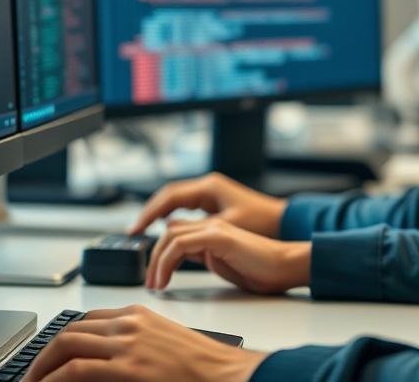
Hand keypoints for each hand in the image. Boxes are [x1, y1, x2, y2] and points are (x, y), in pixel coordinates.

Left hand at [22, 306, 266, 381]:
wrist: (226, 373)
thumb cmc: (201, 364)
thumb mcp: (162, 343)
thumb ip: (132, 345)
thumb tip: (105, 360)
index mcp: (137, 313)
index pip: (85, 320)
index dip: (61, 340)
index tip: (49, 358)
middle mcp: (129, 322)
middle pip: (70, 330)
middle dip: (43, 354)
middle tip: (31, 375)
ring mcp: (127, 343)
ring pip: (66, 345)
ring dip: (41, 368)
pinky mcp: (128, 366)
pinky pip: (77, 369)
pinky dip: (53, 379)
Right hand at [128, 172, 286, 238]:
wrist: (284, 222)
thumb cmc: (261, 223)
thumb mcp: (226, 227)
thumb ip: (197, 229)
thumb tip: (169, 230)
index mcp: (209, 187)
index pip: (169, 197)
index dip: (149, 213)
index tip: (136, 229)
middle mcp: (208, 186)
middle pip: (169, 196)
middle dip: (149, 213)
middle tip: (134, 231)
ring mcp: (211, 193)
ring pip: (176, 200)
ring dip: (159, 213)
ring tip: (144, 230)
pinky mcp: (215, 202)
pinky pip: (186, 206)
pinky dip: (172, 215)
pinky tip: (166, 227)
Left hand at [146, 217, 310, 293]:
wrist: (286, 266)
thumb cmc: (261, 270)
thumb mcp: (223, 264)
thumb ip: (202, 256)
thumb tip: (180, 258)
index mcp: (212, 231)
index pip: (176, 234)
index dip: (159, 253)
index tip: (153, 277)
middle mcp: (211, 225)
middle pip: (169, 232)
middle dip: (153, 258)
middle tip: (149, 283)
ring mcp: (215, 229)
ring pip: (170, 236)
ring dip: (156, 261)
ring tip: (154, 284)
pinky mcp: (218, 237)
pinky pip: (181, 244)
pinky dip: (166, 262)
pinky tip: (165, 280)